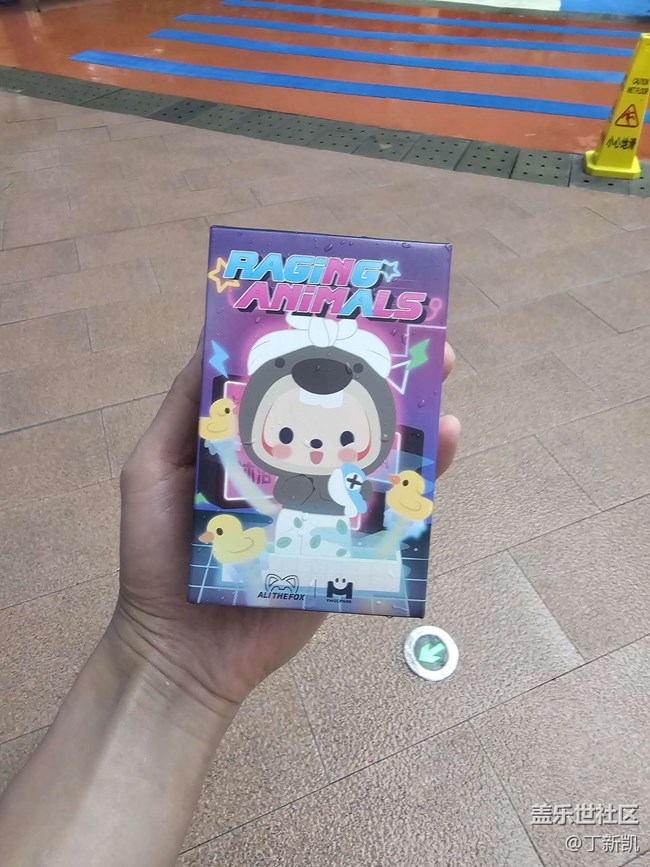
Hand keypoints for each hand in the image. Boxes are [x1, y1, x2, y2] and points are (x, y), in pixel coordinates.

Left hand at [112, 339, 460, 714]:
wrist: (183, 647)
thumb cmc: (157, 553)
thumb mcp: (153, 467)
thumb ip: (183, 410)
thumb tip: (210, 339)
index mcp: (249, 441)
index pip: (292, 383)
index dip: (321, 346)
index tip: (350, 312)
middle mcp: (292, 465)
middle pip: (344, 411)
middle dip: (383, 374)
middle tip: (419, 342)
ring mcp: (323, 505)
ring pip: (375, 453)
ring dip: (413, 416)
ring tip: (442, 379)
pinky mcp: (345, 546)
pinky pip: (387, 508)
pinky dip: (420, 479)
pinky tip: (444, 444)